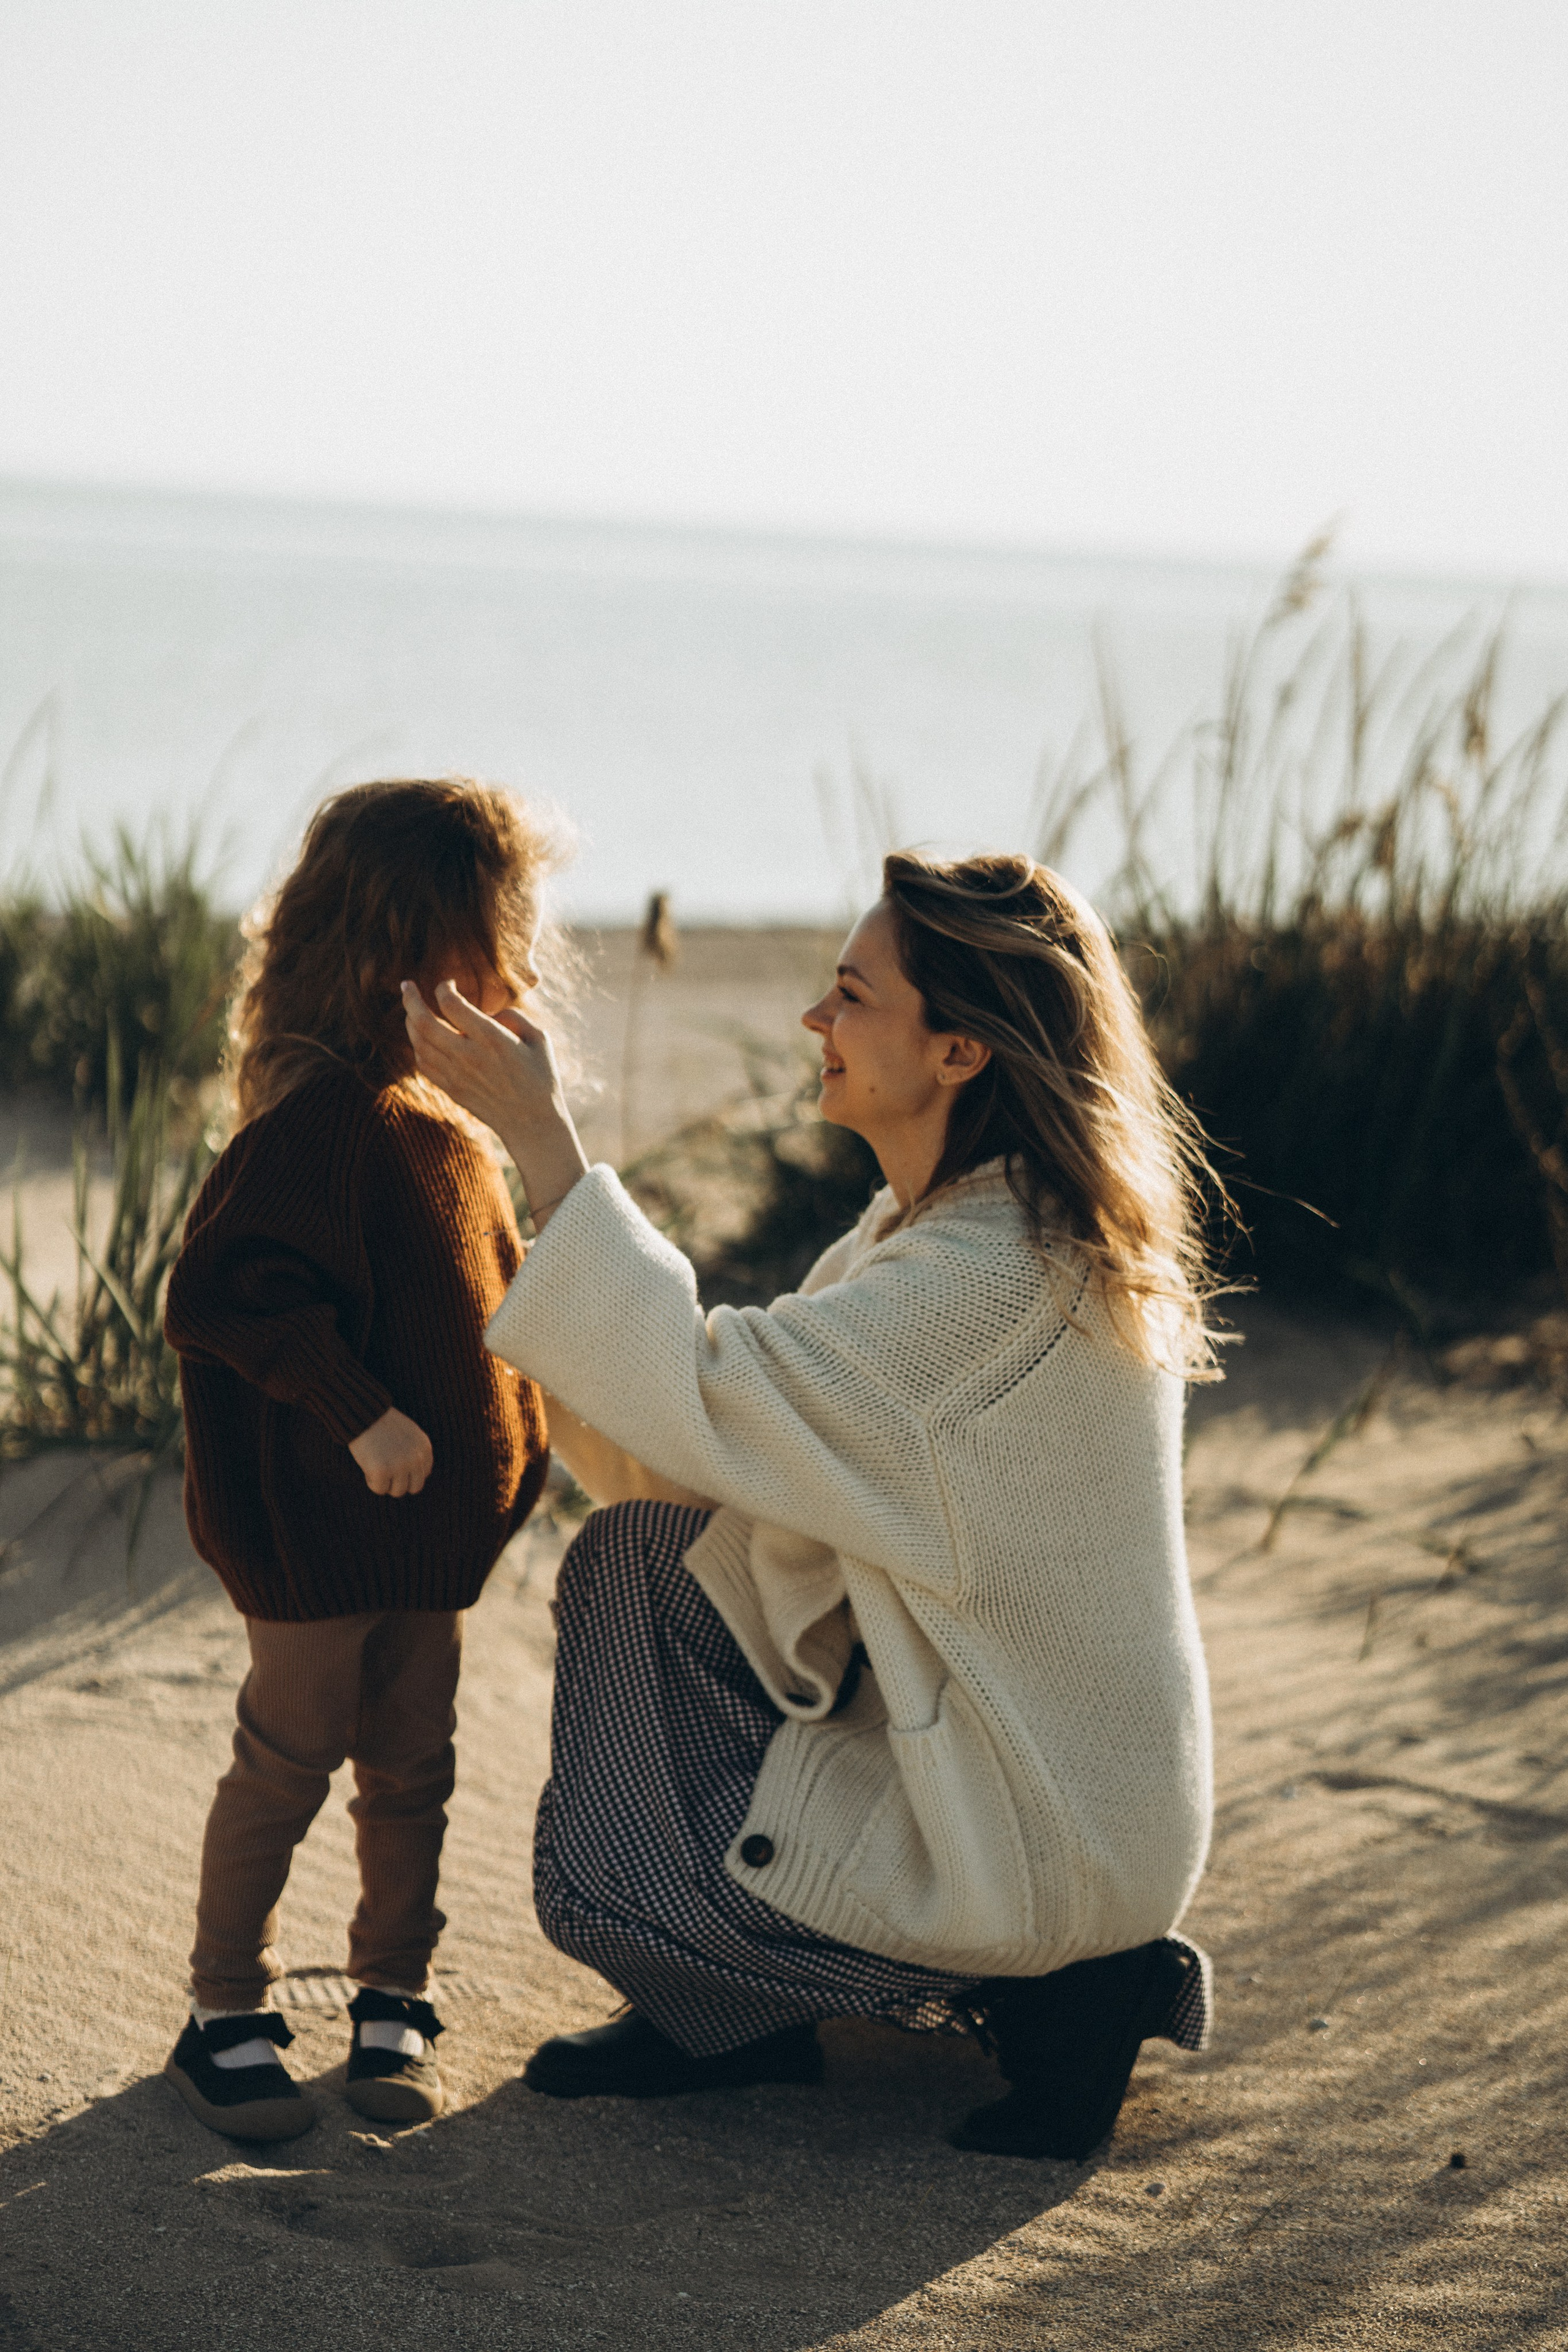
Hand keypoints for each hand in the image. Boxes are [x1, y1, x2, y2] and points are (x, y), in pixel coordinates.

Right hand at [350, 1406, 433, 1496]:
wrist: (363, 1413)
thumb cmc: (383, 1423)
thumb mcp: (409, 1433)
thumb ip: (416, 1453)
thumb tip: (418, 1477)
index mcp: (424, 1448)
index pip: (423, 1475)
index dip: (407, 1473)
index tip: (395, 1463)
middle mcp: (416, 1458)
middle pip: (414, 1487)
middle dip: (399, 1483)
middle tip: (386, 1472)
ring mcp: (400, 1466)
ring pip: (397, 1491)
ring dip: (386, 1483)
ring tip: (376, 1466)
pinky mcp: (382, 1471)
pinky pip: (379, 1489)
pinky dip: (372, 1481)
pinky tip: (368, 1466)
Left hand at [401, 979, 588, 1230]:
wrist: (532, 1124)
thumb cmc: (541, 1078)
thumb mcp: (539, 1040)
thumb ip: (513, 1017)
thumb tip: (488, 1012)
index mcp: (492, 1039)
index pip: (452, 1004)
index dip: (444, 988)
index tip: (450, 984)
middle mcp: (469, 1056)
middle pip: (424, 1022)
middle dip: (410, 999)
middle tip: (406, 985)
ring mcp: (456, 1075)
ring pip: (418, 1042)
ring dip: (410, 1021)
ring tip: (412, 1010)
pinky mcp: (451, 1089)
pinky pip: (423, 1063)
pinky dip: (417, 1046)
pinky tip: (422, 1037)